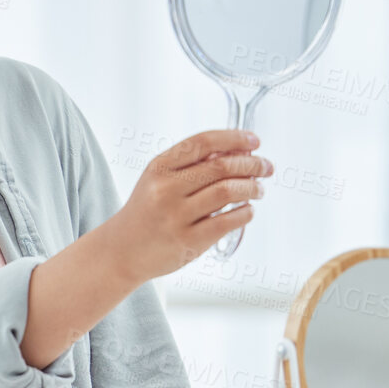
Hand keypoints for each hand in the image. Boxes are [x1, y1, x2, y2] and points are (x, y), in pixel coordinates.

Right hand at [102, 129, 269, 282]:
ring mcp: (176, 216)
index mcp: (158, 167)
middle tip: (265, 166)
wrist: (123, 250)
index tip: (254, 140)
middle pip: (221, 166)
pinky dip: (245, 213)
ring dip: (252, 187)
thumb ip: (189, 165)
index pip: (203, 142)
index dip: (234, 137)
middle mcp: (165, 189)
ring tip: (259, 189)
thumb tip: (237, 151)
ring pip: (227, 191)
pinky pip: (228, 221)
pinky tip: (247, 210)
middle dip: (252, 163)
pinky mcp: (188, 241)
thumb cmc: (146, 211)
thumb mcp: (157, 180)